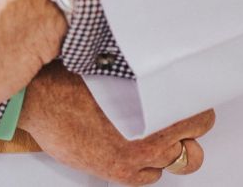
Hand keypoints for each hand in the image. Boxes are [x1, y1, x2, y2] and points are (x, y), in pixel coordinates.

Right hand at [22, 62, 214, 185]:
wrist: (40, 98)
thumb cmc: (72, 79)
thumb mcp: (118, 66)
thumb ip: (148, 77)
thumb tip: (164, 75)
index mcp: (157, 101)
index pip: (202, 114)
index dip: (194, 108)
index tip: (187, 104)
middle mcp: (153, 132)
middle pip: (195, 138)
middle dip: (186, 130)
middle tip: (173, 120)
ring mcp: (138, 155)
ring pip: (177, 161)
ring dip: (169, 149)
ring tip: (153, 136)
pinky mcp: (120, 171)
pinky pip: (150, 177)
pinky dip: (146, 166)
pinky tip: (133, 150)